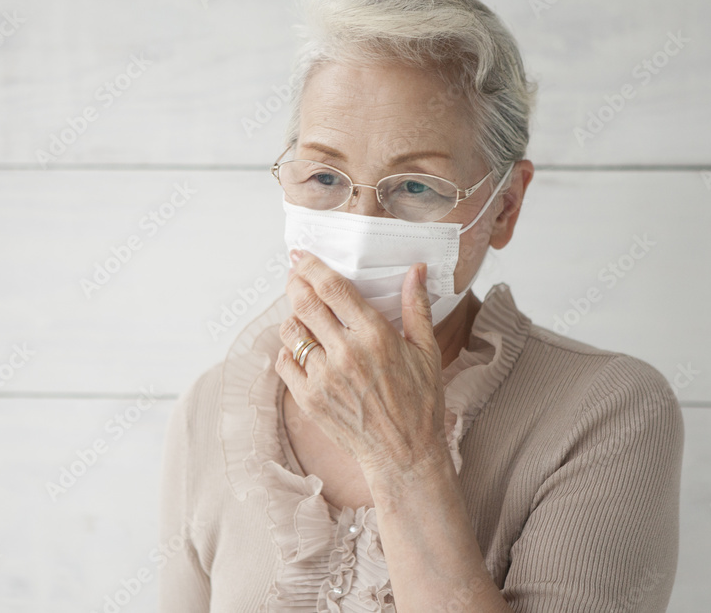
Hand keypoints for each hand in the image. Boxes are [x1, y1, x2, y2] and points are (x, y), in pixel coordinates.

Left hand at [275, 249, 452, 478]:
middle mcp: (346, 353)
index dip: (311, 265)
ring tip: (303, 317)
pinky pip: (285, 362)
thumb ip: (416, 307)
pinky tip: (303, 349)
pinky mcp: (309, 399)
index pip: (332, 288)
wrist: (404, 455)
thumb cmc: (420, 403)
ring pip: (291, 331)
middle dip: (295, 283)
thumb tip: (416, 270)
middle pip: (304, 302)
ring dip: (293, 317)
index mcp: (375, 336)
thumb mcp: (426, 351)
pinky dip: (289, 350)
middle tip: (296, 277)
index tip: (301, 255)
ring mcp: (324, 378)